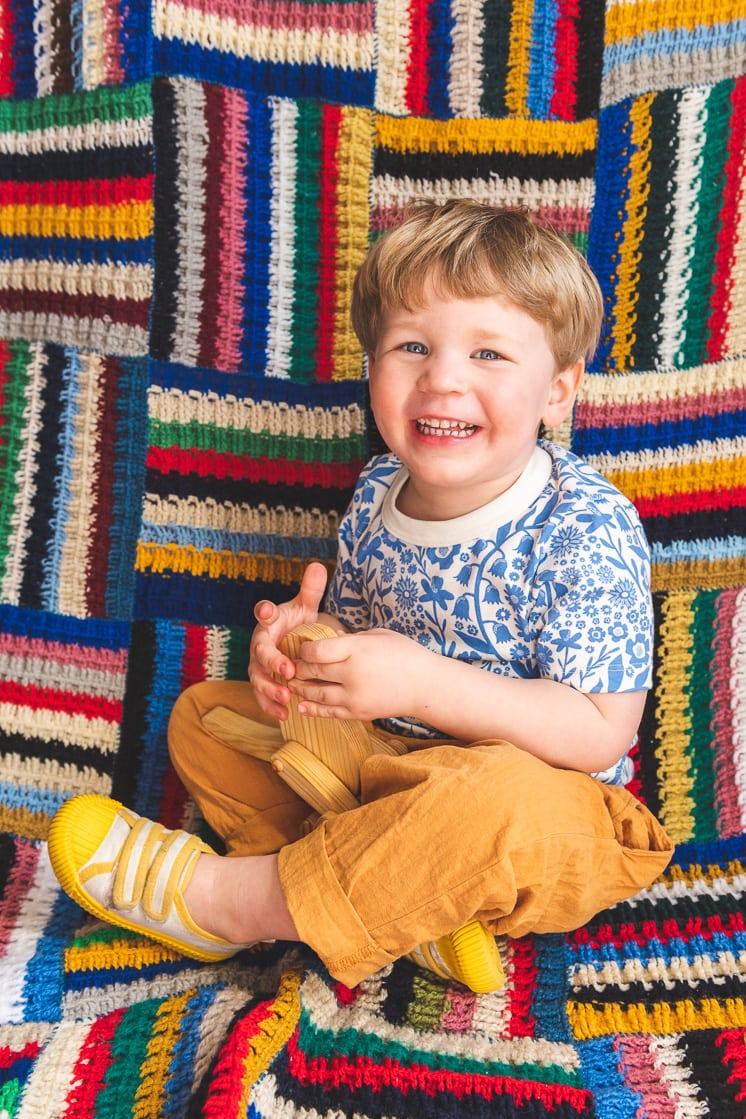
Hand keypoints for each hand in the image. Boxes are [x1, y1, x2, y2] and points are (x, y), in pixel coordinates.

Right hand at [249, 562, 329, 718]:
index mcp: (269, 622)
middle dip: (272, 662)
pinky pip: (263, 697)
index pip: (262, 613)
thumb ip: (310, 590)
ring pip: (258, 678)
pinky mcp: (263, 684)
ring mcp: (259, 666)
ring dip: (270, 689)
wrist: (294, 645)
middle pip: (260, 653)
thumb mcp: (305, 607)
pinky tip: (284, 715)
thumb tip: (318, 565)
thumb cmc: (297, 625)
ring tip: (285, 698)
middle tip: (288, 670)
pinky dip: (271, 706)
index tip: (266, 609)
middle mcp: (259, 644)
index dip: (264, 611)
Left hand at [289, 628, 431, 722]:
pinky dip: (312, 709)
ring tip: (292, 684)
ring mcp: (354, 696)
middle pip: (312, 671)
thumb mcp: (378, 635)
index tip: (303, 648)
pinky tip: (301, 705)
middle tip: (291, 666)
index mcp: (357, 649)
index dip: (304, 649)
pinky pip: (328, 712)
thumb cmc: (404, 654)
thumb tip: (329, 637)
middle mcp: (352, 673)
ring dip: (301, 688)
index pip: (316, 650)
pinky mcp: (358, 712)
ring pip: (316, 693)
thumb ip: (351, 638)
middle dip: (299, 668)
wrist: (426, 685)